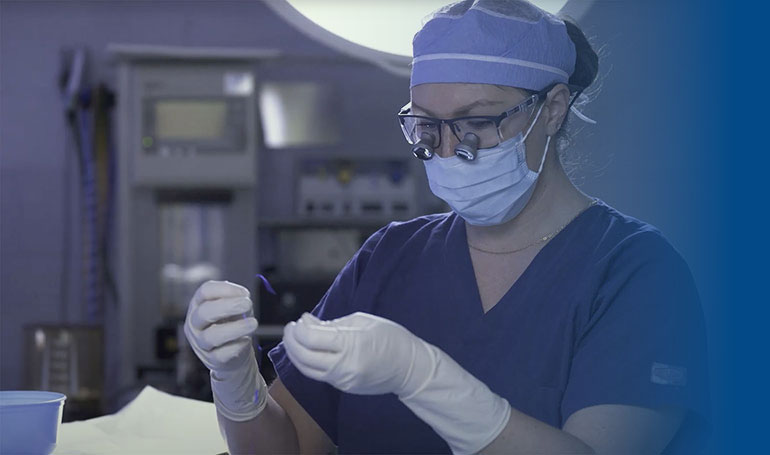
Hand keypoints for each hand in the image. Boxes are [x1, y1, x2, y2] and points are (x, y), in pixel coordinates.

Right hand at [184, 280, 266, 420]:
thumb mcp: (233, 311)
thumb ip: (234, 301)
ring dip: (234, 328)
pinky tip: (245, 343)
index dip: (224, 289)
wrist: (234, 362)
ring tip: (253, 323)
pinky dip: (234, 348)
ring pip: (212, 336)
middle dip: (227, 306)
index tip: (244, 292)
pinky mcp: (212, 362)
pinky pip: (221, 355)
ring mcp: (201, 346)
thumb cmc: (235, 329)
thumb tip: (243, 295)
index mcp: (198, 308)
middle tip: (248, 303)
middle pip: (205, 313)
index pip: (204, 292)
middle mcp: (195, 326)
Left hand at [282, 312, 432, 395]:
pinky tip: (308, 351)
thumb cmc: (390, 338)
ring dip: (295, 354)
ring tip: (294, 339)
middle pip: (303, 356)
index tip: (300, 319)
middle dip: (291, 340)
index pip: (311, 339)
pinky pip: (318, 375)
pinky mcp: (343, 388)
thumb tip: (307, 323)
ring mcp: (343, 380)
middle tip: (290, 328)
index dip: (299, 329)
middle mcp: (344, 366)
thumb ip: (332, 324)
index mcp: (351, 345)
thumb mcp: (362, 321)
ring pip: (307, 369)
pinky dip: (308, 362)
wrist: (410, 368)